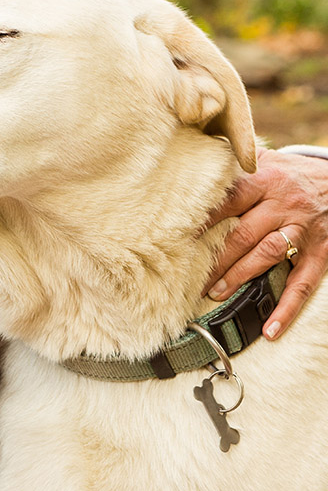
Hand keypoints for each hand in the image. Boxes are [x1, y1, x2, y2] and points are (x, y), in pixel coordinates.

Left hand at [203, 147, 327, 338]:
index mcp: (264, 181)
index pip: (227, 201)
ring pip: (268, 255)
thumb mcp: (266, 162)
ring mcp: (303, 230)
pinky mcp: (321, 252)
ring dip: (239, 276)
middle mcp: (283, 205)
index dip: (202, 220)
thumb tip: (191, 169)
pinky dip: (287, 308)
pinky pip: (304, 283)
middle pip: (243, 234)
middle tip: (189, 277)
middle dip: (215, 258)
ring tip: (216, 294)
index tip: (176, 237)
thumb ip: (234, 168)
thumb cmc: (291, 174)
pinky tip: (271, 328)